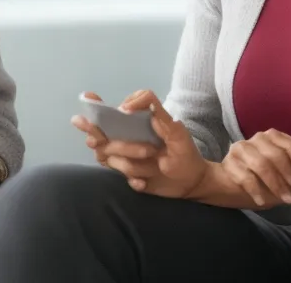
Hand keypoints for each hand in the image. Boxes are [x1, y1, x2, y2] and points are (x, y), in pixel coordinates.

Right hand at [71, 90, 207, 198]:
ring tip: (154, 161)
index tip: (120, 112)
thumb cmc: (185, 153)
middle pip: (99, 135)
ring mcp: (123, 157)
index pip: (106, 112)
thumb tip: (131, 108)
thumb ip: (159, 116)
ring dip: (130, 162)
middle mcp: (123, 138)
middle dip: (103, 137)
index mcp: (132, 123)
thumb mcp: (178, 132)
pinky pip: (122, 177)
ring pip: (109, 157)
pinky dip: (135, 180)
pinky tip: (145, 182)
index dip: (99, 109)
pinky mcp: (127, 175)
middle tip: (111, 142)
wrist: (191, 181)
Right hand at [221, 130, 290, 208]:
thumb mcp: (288, 172)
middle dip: (289, 176)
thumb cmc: (269, 178)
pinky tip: (262, 201)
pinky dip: (256, 190)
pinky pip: (245, 177)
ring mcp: (241, 149)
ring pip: (261, 165)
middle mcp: (258, 139)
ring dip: (275, 184)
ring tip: (285, 200)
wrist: (236, 183)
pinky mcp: (229, 163)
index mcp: (274, 136)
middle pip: (277, 155)